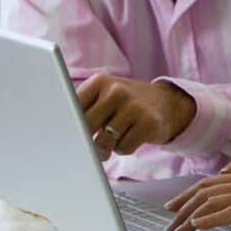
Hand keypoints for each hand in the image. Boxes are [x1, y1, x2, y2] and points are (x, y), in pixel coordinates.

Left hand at [76, 74, 196, 160]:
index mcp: (100, 81)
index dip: (67, 125)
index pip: (71, 108)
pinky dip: (124, 149)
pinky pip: (123, 148)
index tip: (65, 135)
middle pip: (86, 127)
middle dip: (86, 141)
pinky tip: (132, 136)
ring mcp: (134, 105)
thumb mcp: (102, 97)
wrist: (166, 103)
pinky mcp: (149, 122)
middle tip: (92, 142)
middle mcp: (117, 90)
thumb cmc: (124, 105)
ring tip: (116, 136)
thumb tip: (64, 135)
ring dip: (107, 147)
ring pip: (104, 142)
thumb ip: (82, 110)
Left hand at [163, 171, 230, 230]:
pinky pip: (227, 212)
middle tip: (169, 220)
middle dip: (183, 205)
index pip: (211, 182)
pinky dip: (209, 218)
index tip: (175, 205)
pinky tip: (198, 226)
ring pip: (212, 201)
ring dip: (190, 216)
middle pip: (206, 190)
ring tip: (178, 229)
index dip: (189, 193)